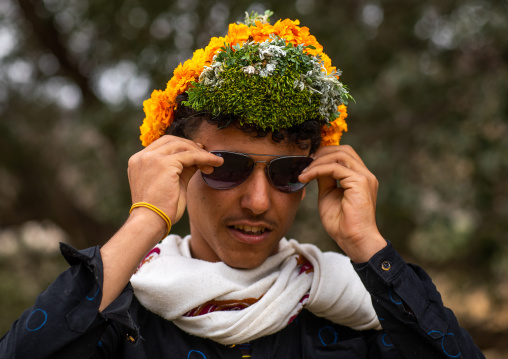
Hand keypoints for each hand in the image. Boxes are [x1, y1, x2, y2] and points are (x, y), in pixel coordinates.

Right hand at [127, 135, 223, 227]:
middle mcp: (142, 157)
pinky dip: (205, 157)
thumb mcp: (171, 183)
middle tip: (208, 156)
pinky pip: (190, 156)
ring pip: (182, 147)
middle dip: (192, 147)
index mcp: (138, 161)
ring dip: (201, 153)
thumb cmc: (160, 209)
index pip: (163, 145)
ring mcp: (151, 158)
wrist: (150, 222)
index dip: (182, 146)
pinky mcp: (163, 164)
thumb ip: (181, 169)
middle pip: (172, 141)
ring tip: (214, 163)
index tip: (197, 152)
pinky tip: (215, 163)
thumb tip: (197, 160)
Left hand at [298, 145, 385, 261]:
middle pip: (343, 150)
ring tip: (303, 172)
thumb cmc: (341, 223)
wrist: (353, 240)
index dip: (324, 155)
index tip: (306, 163)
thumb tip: (314, 167)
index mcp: (359, 177)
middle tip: (304, 163)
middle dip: (321, 153)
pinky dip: (318, 170)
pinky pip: (335, 167)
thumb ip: (324, 179)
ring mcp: (364, 177)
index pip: (343, 155)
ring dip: (317, 161)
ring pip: (339, 155)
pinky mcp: (360, 182)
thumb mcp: (328, 195)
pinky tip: (306, 177)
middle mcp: (365, 174)